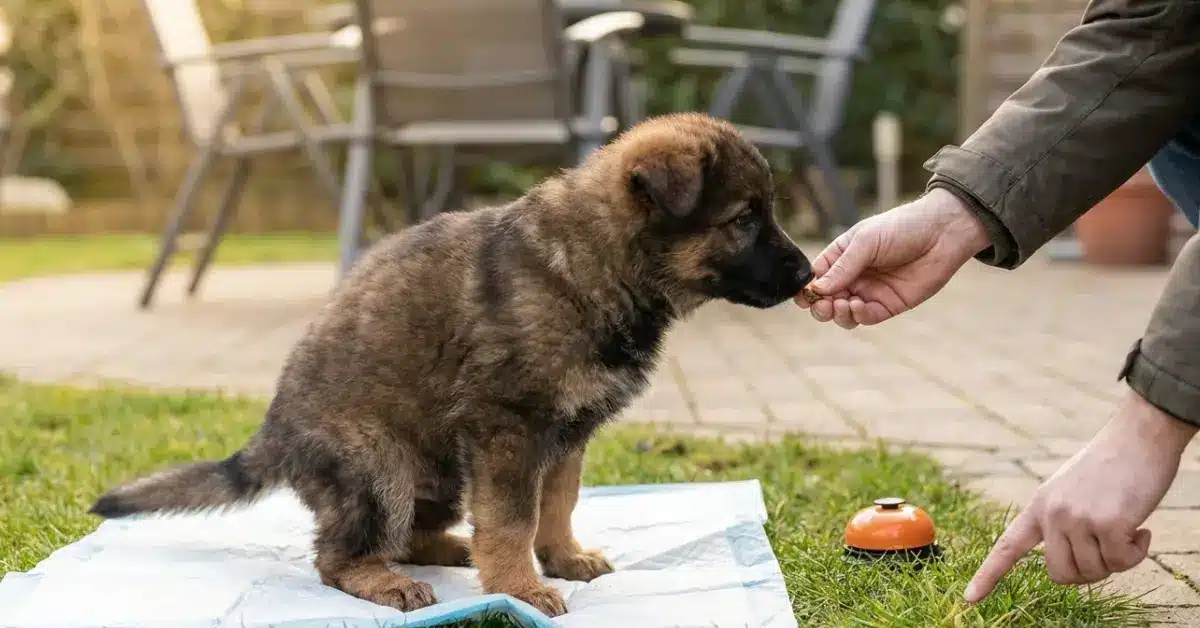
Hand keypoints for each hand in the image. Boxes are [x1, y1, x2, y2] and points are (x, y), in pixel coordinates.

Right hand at [794, 188, 989, 328]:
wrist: (942, 233)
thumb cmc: (902, 227)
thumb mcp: (866, 241)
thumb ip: (843, 266)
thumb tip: (818, 289)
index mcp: (842, 256)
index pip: (816, 277)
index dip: (807, 289)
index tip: (805, 295)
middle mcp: (853, 276)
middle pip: (826, 300)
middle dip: (820, 306)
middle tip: (824, 305)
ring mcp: (870, 292)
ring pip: (843, 313)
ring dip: (837, 314)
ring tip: (843, 305)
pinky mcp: (889, 305)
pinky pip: (867, 317)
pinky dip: (859, 316)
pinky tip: (859, 306)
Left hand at [965, 388, 1196, 602]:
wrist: (1139, 435)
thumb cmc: (1112, 466)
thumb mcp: (1073, 491)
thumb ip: (1062, 523)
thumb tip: (1068, 564)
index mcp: (1039, 505)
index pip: (1008, 546)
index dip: (989, 574)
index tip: (970, 598)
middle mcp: (1052, 514)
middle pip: (1061, 575)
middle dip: (1088, 572)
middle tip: (1110, 549)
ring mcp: (1078, 518)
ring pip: (1094, 572)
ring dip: (1117, 559)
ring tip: (1126, 527)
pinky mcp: (1108, 523)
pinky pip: (1121, 563)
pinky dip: (1136, 553)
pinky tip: (1141, 528)